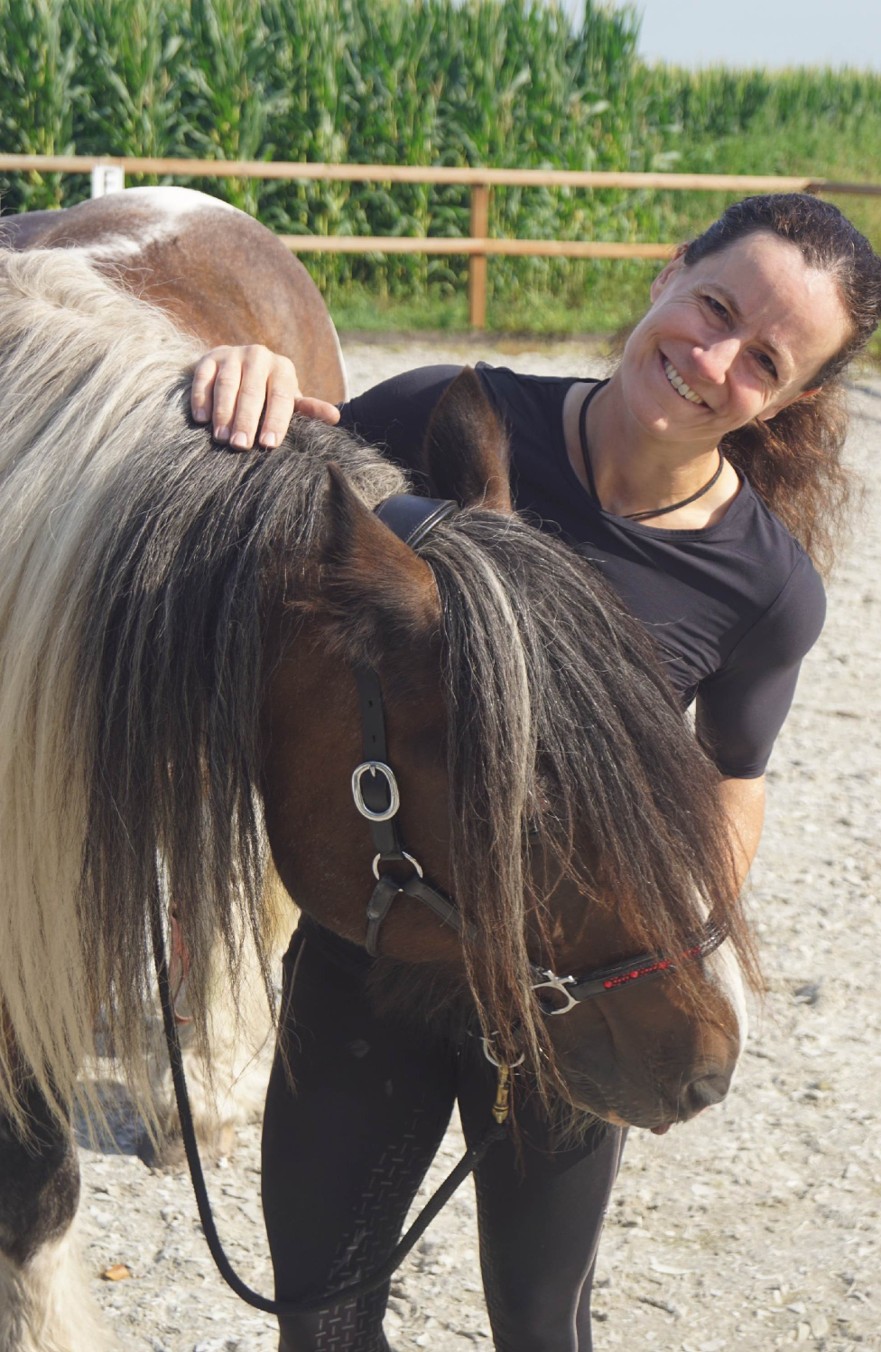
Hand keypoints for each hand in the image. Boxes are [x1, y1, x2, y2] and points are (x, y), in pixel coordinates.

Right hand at [190, 344, 339, 449]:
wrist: (239, 369)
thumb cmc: (270, 395)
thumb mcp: (290, 401)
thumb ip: (309, 410)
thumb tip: (336, 417)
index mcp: (283, 368)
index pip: (281, 397)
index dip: (276, 421)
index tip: (269, 445)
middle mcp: (258, 356)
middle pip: (252, 392)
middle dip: (246, 420)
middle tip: (240, 446)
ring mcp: (232, 355)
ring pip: (227, 385)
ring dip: (223, 412)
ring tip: (220, 437)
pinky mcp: (208, 358)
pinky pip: (204, 378)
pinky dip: (201, 398)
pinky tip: (201, 419)